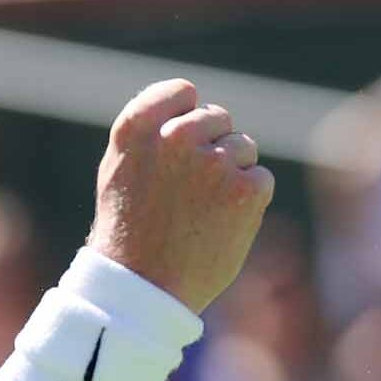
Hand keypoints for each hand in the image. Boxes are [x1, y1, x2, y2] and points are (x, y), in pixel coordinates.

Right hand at [86, 79, 273, 312]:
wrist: (144, 289)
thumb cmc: (130, 233)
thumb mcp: (120, 171)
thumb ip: (152, 134)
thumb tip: (192, 107)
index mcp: (137, 128)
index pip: (182, 91)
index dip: (188, 113)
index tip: (182, 140)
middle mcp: (175, 137)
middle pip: (218, 118)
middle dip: (213, 147)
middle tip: (191, 190)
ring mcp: (213, 162)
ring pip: (243, 148)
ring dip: (232, 174)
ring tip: (202, 212)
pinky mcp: (245, 190)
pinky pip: (261, 178)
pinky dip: (249, 201)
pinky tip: (222, 224)